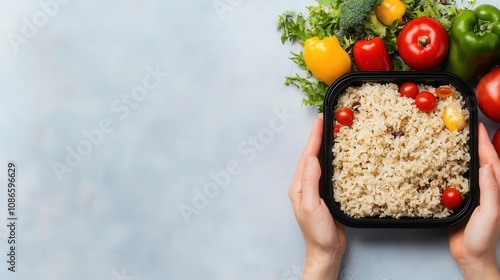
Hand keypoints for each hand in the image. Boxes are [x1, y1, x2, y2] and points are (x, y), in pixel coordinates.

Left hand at [288, 114, 345, 279]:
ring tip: (334, 130)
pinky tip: (340, 153)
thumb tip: (313, 158)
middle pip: (312, 154)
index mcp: (299, 185)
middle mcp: (305, 184)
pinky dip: (334, 158)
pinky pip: (329, 170)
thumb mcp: (312, 207)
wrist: (326, 250)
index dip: (315, 136)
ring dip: (326, 144)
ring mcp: (315, 188)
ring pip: (320, 160)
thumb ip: (311, 182)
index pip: (308, 155)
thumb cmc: (317, 233)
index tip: (321, 120)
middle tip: (329, 119)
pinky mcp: (326, 192)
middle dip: (319, 136)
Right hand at [449, 123, 499, 279]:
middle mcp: (484, 188)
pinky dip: (449, 168)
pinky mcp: (459, 200)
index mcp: (495, 188)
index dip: (483, 142)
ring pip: (467, 168)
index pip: (490, 159)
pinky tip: (441, 163)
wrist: (471, 255)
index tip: (477, 126)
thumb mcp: (490, 212)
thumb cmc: (483, 237)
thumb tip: (486, 166)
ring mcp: (472, 194)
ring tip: (453, 140)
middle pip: (480, 160)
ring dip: (462, 153)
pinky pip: (453, 179)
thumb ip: (490, 189)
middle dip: (474, 142)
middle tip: (464, 127)